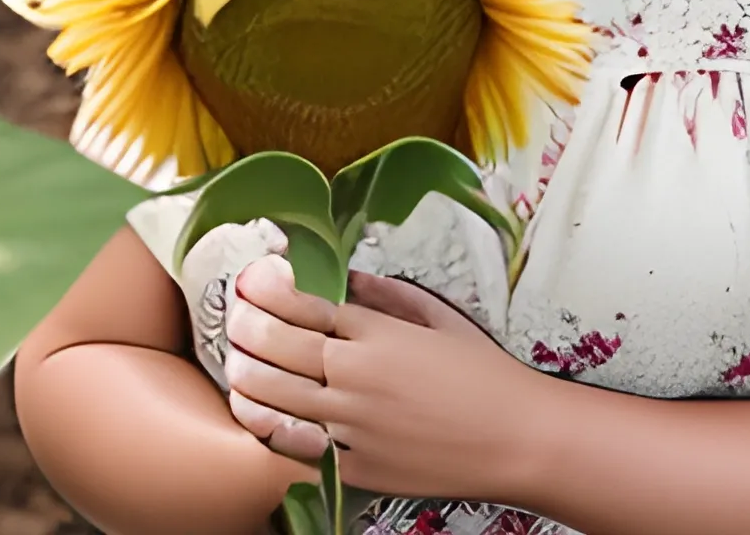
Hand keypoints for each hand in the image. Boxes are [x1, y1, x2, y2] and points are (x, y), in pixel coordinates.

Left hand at [223, 254, 544, 501]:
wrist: (514, 438)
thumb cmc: (483, 374)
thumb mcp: (439, 317)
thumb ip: (387, 295)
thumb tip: (349, 280)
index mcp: (377, 333)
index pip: (302, 306)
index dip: (268, 292)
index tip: (253, 282)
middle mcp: (355, 376)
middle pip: (276, 348)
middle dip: (245, 329)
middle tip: (234, 319)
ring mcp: (350, 426)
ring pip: (273, 400)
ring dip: (245, 379)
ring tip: (235, 366)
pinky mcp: (352, 468)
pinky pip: (296, 447)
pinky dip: (271, 430)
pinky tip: (258, 417)